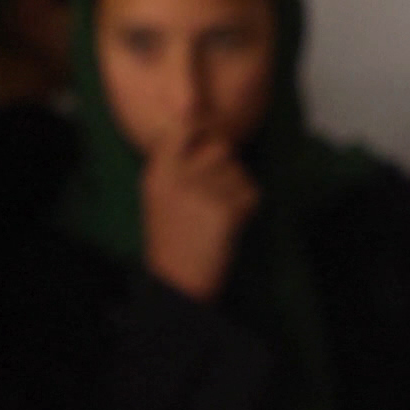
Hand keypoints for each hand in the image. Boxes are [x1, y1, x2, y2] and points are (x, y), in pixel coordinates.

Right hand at [141, 128, 259, 302]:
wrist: (176, 283)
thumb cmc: (171, 239)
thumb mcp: (160, 195)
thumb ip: (176, 162)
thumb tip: (207, 131)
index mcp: (158, 172)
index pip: (183, 127)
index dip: (201, 126)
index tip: (208, 134)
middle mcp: (178, 176)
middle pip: (221, 148)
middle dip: (225, 168)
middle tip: (213, 196)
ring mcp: (202, 191)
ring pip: (239, 171)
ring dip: (236, 191)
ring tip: (215, 217)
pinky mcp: (225, 209)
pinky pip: (251, 193)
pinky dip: (246, 209)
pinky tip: (227, 228)